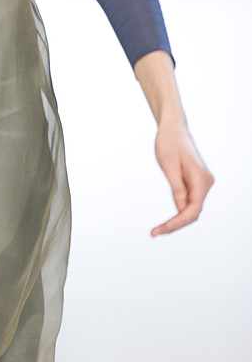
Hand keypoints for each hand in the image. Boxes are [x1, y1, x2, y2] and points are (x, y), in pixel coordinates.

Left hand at [151, 120, 214, 235]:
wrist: (174, 128)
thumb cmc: (168, 142)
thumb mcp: (168, 166)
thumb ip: (176, 188)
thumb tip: (180, 210)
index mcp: (200, 177)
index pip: (193, 209)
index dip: (177, 223)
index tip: (159, 231)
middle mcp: (206, 182)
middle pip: (193, 212)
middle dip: (176, 224)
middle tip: (154, 233)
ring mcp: (204, 182)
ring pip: (193, 208)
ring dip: (178, 220)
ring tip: (158, 229)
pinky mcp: (199, 182)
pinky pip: (192, 201)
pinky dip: (180, 211)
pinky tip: (168, 220)